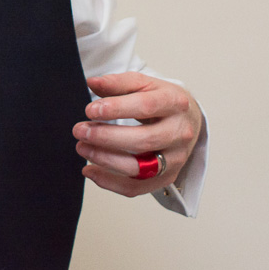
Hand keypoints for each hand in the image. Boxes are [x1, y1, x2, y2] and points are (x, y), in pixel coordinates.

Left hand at [73, 73, 202, 196]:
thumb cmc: (162, 100)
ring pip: (139, 168)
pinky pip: (137, 187)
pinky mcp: (167, 177)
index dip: (116, 109)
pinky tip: (90, 170)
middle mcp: (179, 133)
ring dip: (105, 160)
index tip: (90, 110)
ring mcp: (175, 158)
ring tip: (82, 148)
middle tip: (80, 131)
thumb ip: (118, 83)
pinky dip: (110, 183)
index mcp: (175, 103)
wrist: (188, 119)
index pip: (145, 106)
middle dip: (106, 137)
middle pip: (143, 140)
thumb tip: (92, 82)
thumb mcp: (144, 84)